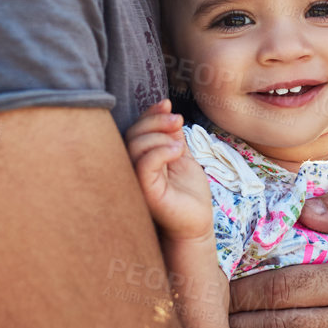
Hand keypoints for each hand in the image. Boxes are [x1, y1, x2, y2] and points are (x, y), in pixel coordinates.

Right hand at [125, 99, 212, 240]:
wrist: (196, 223)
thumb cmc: (188, 193)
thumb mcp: (180, 156)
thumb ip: (171, 135)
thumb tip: (166, 109)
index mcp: (139, 159)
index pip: (135, 130)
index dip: (148, 114)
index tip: (166, 104)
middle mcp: (132, 169)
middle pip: (131, 134)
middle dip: (155, 121)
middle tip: (177, 120)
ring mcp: (136, 181)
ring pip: (134, 146)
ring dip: (159, 135)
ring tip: (180, 143)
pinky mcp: (145, 192)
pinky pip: (144, 165)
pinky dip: (161, 151)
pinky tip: (177, 151)